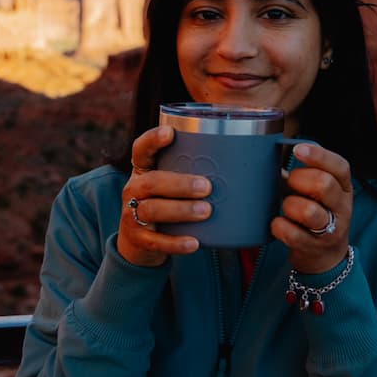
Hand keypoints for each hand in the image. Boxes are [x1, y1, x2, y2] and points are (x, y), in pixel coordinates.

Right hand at [118, 126, 211, 266]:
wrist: (138, 242)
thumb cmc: (164, 202)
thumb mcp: (168, 183)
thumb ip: (191, 170)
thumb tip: (243, 158)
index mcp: (143, 170)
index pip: (141, 149)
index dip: (152, 139)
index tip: (170, 133)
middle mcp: (134, 189)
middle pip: (152, 182)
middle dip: (180, 183)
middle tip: (207, 186)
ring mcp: (133, 215)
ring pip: (152, 210)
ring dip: (181, 210)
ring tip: (206, 211)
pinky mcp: (139, 240)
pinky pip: (157, 241)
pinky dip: (176, 243)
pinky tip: (195, 243)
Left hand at [272, 143, 351, 273]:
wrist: (326, 257)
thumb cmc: (318, 215)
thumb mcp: (319, 193)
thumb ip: (303, 177)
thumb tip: (270, 161)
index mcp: (344, 188)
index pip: (340, 167)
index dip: (319, 155)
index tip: (297, 150)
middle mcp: (342, 207)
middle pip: (324, 184)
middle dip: (299, 180)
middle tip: (290, 184)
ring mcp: (331, 230)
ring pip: (309, 211)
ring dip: (290, 205)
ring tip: (287, 207)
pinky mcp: (314, 248)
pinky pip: (293, 234)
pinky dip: (280, 226)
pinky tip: (278, 224)